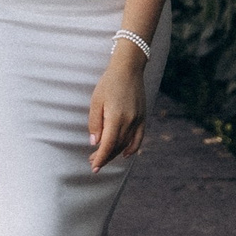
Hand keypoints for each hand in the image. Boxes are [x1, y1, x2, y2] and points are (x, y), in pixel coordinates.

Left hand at [88, 43, 146, 171]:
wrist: (128, 69)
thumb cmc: (109, 83)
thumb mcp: (96, 101)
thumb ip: (95, 123)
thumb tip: (95, 142)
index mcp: (116, 117)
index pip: (108, 144)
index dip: (101, 157)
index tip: (94, 167)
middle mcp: (130, 121)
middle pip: (117, 146)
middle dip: (105, 157)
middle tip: (92, 161)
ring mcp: (138, 120)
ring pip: (126, 144)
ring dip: (115, 153)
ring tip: (103, 157)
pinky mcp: (143, 117)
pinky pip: (139, 138)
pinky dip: (132, 148)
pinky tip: (124, 154)